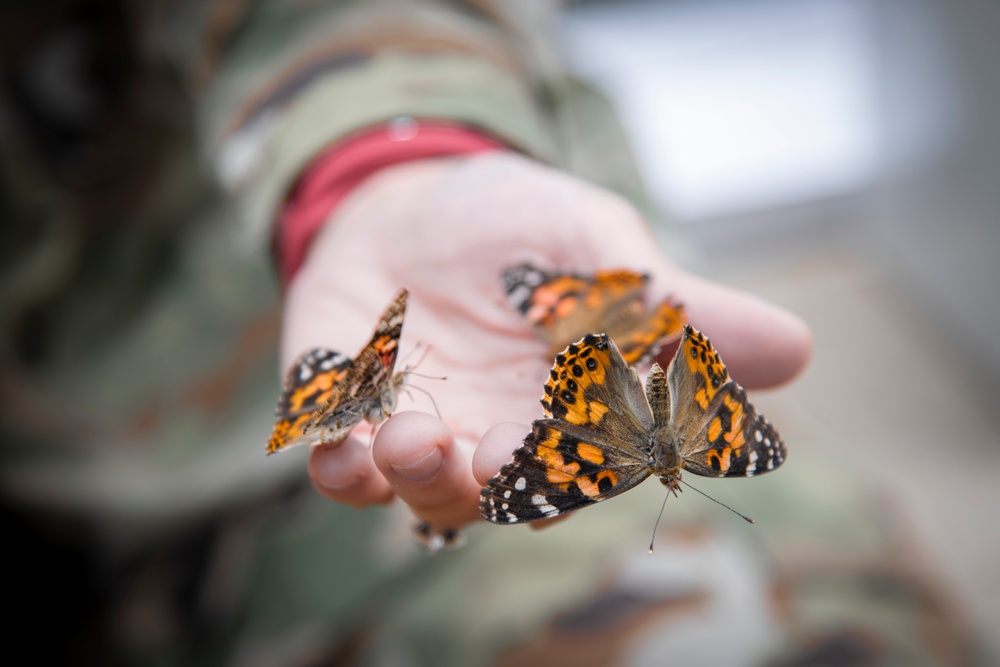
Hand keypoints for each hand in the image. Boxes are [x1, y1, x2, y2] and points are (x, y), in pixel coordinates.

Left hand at [282, 152, 811, 535]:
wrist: (416, 199)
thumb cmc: (522, 227)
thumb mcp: (599, 242)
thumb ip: (671, 302)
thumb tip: (797, 349)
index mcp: (569, 408)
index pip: (594, 455)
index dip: (594, 460)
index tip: (594, 448)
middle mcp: (495, 435)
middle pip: (501, 491)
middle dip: (493, 482)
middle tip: (489, 459)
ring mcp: (416, 427)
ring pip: (418, 487)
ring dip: (413, 477)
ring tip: (409, 439)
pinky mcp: (345, 409)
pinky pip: (337, 456)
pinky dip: (337, 462)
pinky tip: (340, 446)